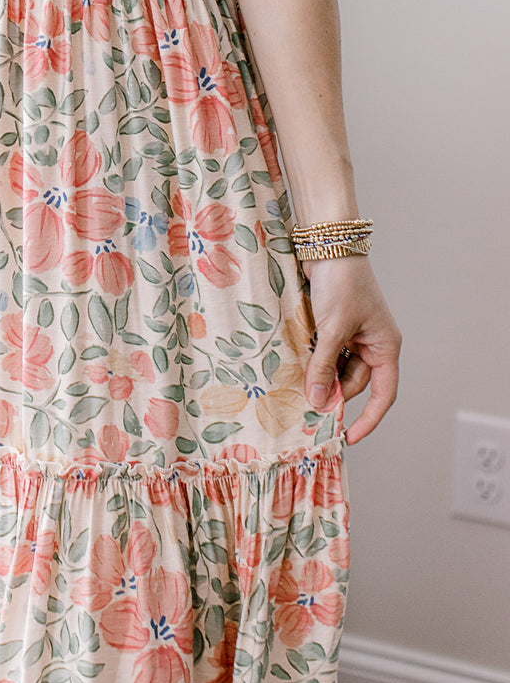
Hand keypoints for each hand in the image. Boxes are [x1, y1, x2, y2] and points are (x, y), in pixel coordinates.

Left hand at [303, 256, 401, 444]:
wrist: (328, 246)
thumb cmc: (342, 284)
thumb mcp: (332, 329)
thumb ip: (324, 366)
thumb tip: (318, 402)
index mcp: (385, 346)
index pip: (382, 394)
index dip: (368, 418)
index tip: (349, 436)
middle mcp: (372, 343)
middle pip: (353, 382)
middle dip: (332, 391)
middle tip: (307, 403)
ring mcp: (353, 334)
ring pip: (336, 367)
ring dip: (319, 373)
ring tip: (299, 380)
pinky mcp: (334, 325)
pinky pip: (325, 351)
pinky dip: (313, 358)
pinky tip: (297, 361)